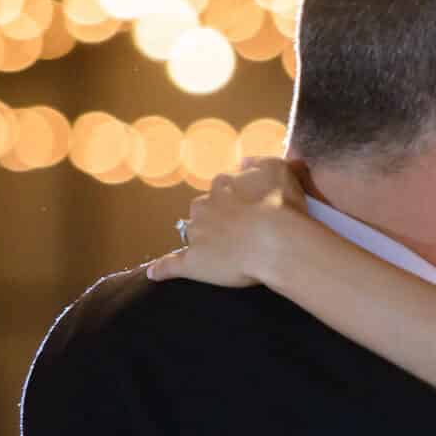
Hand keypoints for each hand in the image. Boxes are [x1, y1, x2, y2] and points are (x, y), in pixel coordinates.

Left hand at [146, 157, 306, 287]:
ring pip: (193, 232)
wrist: (277, 242)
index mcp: (223, 184)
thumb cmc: (281, 206)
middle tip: (243, 231)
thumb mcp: (277, 168)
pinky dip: (162, 269)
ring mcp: (196, 234)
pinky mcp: (192, 262)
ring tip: (224, 252)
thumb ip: (259, 162)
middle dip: (219, 217)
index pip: (224, 187)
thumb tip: (245, 161)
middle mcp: (205, 205)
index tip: (254, 208)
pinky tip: (154, 273)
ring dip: (203, 239)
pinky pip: (171, 265)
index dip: (239, 198)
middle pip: (205, 209)